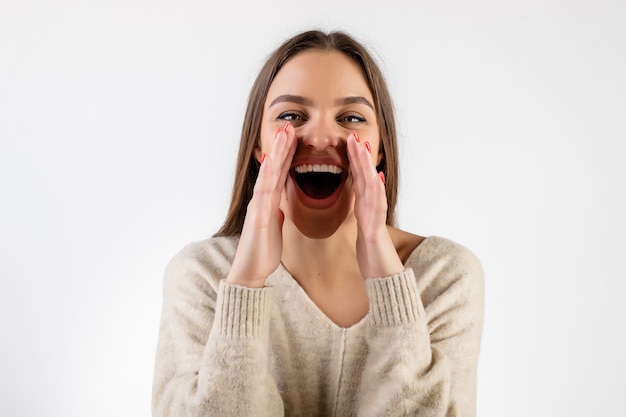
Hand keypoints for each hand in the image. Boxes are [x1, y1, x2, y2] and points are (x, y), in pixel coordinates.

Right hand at [226, 123, 296, 286]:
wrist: (251, 271)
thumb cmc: (262, 251)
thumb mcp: (275, 229)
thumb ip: (276, 215)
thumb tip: (280, 207)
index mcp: (269, 202)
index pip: (280, 173)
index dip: (287, 154)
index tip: (294, 137)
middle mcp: (262, 200)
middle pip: (273, 168)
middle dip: (281, 146)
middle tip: (289, 124)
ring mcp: (258, 206)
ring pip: (268, 174)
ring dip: (276, 153)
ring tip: (283, 134)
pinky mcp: (258, 217)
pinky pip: (263, 193)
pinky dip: (267, 176)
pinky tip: (271, 162)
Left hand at [347, 132, 403, 278]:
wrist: (384, 279)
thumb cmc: (372, 256)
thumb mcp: (361, 231)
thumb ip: (360, 215)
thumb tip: (358, 201)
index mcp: (364, 209)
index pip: (358, 179)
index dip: (353, 160)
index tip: (347, 142)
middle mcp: (372, 209)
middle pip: (365, 177)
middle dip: (359, 156)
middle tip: (353, 135)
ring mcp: (376, 218)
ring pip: (371, 187)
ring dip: (367, 166)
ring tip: (363, 147)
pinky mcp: (376, 231)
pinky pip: (377, 208)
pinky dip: (376, 191)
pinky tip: (375, 177)